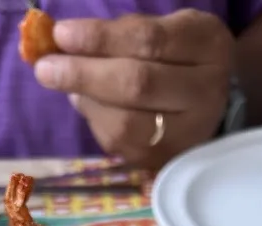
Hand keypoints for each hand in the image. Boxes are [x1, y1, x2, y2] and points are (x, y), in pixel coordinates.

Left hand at [34, 11, 233, 167]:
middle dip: (85, 75)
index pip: (149, 42)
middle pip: (138, 85)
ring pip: (127, 123)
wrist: (216, 102)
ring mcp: (187, 135)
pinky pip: (121, 144)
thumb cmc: (182, 56)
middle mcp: (204, 94)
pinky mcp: (165, 161)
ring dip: (86, 102)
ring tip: (62, 81)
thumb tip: (67, 44)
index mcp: (207, 47)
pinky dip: (95, 120)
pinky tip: (86, 102)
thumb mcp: (166, 28)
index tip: (62, 34)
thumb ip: (126, 32)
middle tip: (46, 68)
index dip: (101, 38)